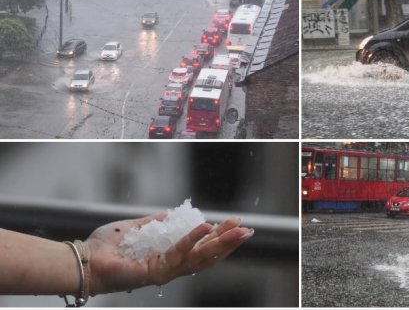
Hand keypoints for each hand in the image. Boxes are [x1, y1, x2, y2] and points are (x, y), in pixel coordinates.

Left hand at [83, 214, 253, 294]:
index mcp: (166, 258)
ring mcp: (164, 272)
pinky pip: (179, 253)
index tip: (233, 225)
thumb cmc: (104, 248)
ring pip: (200, 258)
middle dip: (228, 242)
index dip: (217, 239)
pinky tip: (206, 226)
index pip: (199, 250)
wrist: (84, 261)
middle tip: (247, 229)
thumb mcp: (134, 229)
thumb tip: (167, 215)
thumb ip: (153, 223)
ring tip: (238, 230)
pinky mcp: (156, 272)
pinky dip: (192, 239)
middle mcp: (169, 268)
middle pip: (206, 256)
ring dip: (221, 243)